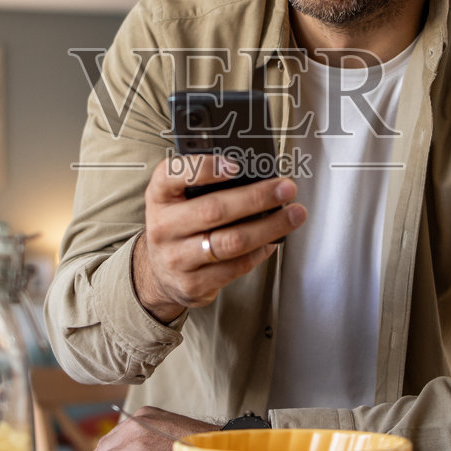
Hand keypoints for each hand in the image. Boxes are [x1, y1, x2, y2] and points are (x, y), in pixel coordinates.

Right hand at [132, 155, 305, 322]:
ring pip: (231, 242)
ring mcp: (177, 259)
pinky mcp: (194, 284)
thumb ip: (204, 184)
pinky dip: (260, 252)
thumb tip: (256, 176)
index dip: (205, 169)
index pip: (172, 175)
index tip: (236, 165)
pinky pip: (236, 267)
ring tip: (292, 215)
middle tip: (285, 189)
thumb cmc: (178, 226)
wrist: (158, 273)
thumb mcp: (177, 198)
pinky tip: (273, 240)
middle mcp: (163, 227)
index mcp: (160, 196)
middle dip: (257, 198)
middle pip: (214, 210)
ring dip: (269, 227)